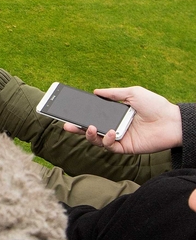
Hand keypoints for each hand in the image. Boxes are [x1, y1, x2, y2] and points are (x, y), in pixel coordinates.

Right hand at [62, 86, 181, 153]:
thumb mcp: (132, 93)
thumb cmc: (155, 105)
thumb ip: (113, 93)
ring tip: (90, 128)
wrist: (172, 121)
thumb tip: (95, 92)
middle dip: (77, 128)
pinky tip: (111, 132)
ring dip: (90, 135)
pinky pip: (109, 147)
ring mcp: (119, 137)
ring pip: (97, 140)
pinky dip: (106, 140)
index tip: (69, 111)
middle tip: (66, 125)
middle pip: (91, 129)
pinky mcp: (125, 147)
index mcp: (115, 114)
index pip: (94, 114)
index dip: (81, 114)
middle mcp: (114, 126)